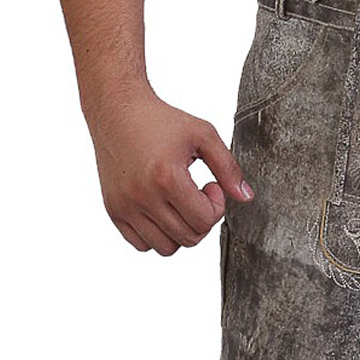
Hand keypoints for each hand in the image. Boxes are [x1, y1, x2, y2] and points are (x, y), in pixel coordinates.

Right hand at [86, 87, 252, 254]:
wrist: (117, 112)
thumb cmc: (161, 120)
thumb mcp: (203, 135)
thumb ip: (228, 168)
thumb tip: (246, 198)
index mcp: (166, 177)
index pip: (204, 220)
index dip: (216, 207)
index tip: (211, 186)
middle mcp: (142, 196)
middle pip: (188, 238)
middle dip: (202, 219)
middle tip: (198, 194)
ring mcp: (124, 206)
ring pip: (166, 248)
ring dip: (181, 231)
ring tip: (180, 203)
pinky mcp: (113, 210)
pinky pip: (142, 245)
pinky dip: (157, 235)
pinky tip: (162, 210)